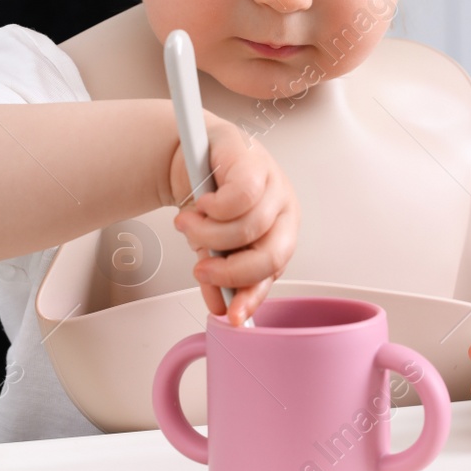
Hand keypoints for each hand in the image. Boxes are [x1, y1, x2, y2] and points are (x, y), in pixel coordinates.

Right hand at [169, 114, 297, 325]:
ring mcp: (273, 184)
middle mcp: (283, 210)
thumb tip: (219, 307)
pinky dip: (214, 207)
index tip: (232, 316)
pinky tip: (201, 205)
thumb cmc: (208, 196)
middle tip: (201, 269)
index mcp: (280, 233)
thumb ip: (219, 272)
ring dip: (209, 234)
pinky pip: (241, 197)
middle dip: (230, 270)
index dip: (252, 296)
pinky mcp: (254, 161)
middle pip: (271, 254)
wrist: (191, 153)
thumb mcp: (213, 241)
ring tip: (187, 226)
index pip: (273, 272)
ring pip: (250, 228)